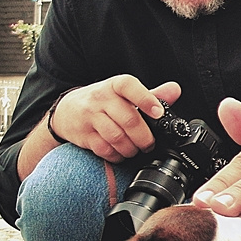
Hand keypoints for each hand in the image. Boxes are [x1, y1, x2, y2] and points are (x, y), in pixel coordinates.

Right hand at [48, 76, 181, 161]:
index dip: (146, 99)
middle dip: (144, 137)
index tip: (158, 113)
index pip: (129, 87)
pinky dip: (117, 155)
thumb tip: (175, 90)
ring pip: (117, 137)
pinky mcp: (84, 135)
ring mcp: (90, 117)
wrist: (66, 111)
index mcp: (114, 86)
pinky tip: (120, 153)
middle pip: (128, 119)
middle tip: (149, 144)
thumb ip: (150, 94)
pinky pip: (104, 149)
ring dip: (131, 148)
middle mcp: (101, 99)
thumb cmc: (101, 102)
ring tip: (135, 149)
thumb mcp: (123, 94)